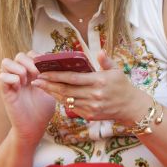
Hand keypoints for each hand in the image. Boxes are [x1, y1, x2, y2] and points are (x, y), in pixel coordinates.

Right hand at [0, 51, 56, 142]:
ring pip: (6, 62)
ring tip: (26, 81)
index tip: (47, 67)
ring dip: (19, 68)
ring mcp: (11, 82)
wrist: (34, 126)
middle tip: (37, 74)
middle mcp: (19, 75)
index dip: (38, 57)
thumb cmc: (43, 109)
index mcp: (31, 73)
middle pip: (19, 55)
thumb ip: (53, 77)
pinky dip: (11, 78)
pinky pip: (2, 76)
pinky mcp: (5, 91)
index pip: (30, 54)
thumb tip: (61, 64)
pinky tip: (20, 86)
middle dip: (29, 62)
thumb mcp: (52, 90)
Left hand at [31, 50, 150, 124]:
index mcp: (99, 81)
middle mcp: (94, 95)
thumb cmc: (123, 86)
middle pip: (65, 90)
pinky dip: (62, 101)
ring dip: (52, 93)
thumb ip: (106, 61)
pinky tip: (55, 95)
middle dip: (48, 85)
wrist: (131, 107)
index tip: (43, 73)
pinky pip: (72, 107)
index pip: (72, 78)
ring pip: (66, 99)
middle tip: (36, 80)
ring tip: (42, 87)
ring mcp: (91, 106)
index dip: (56, 75)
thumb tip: (99, 51)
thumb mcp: (117, 70)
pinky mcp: (90, 115)